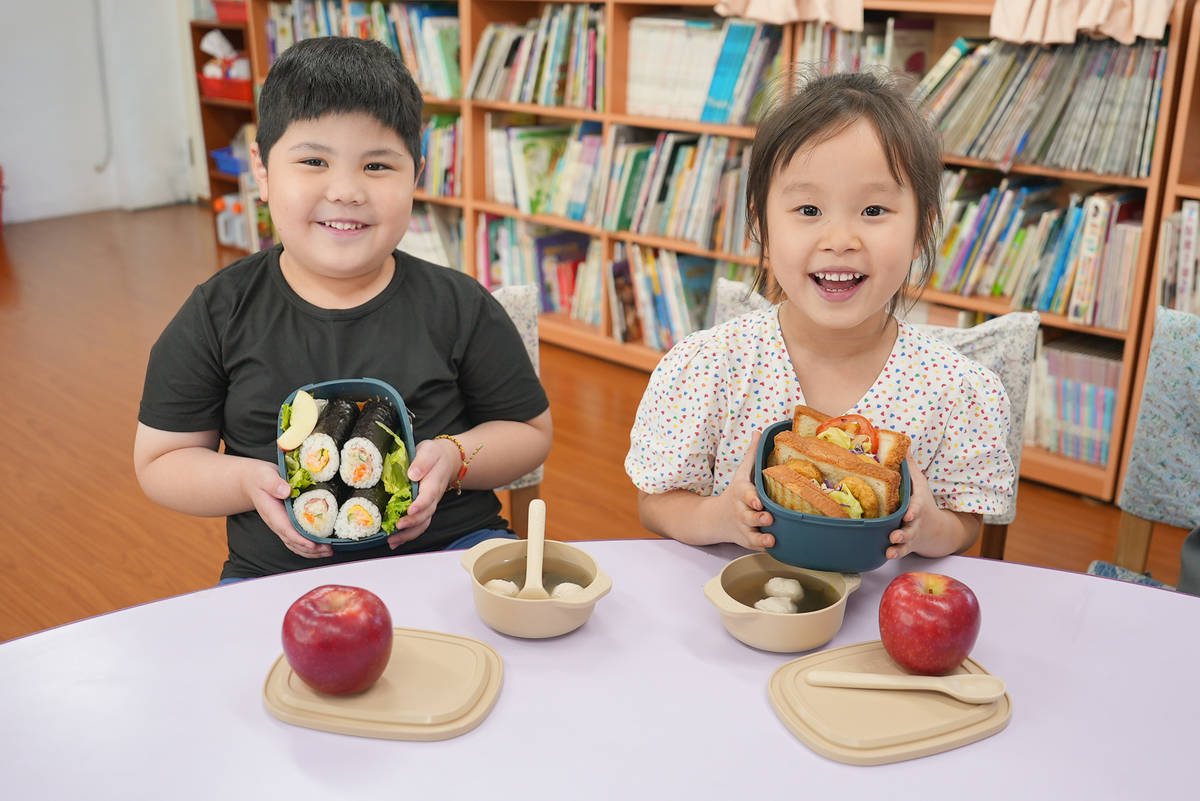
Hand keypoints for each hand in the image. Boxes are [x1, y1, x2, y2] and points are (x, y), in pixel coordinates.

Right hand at [244, 460, 331, 558]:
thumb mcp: (265, 476)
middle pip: (294, 542)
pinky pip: (298, 539)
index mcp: (272, 513)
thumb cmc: (260, 478)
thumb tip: (286, 491)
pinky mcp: (288, 524)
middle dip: (311, 549)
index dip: (300, 539)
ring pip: (296, 544)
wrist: (253, 482)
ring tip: (329, 551)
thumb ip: (274, 484)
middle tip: (329, 549)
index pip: (286, 530)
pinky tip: (322, 546)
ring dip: (312, 551)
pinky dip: (310, 546)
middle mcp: (277, 523)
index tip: (313, 544)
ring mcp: (283, 525)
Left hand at [386, 436, 458, 547]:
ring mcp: (429, 506)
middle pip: (426, 514)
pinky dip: (407, 536)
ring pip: (422, 524)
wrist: (446, 460)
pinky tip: (394, 542)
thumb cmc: (434, 455)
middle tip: (397, 527)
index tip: (410, 510)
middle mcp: (433, 498)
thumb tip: (413, 473)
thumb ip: (422, 462)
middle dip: (412, 523)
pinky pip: (418, 526)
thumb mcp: (429, 451)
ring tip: (392, 540)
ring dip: (408, 534)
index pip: (429, 496)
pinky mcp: (423, 510)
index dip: (420, 504)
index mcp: (433, 482)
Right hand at [725, 430, 775, 550]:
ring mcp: (743, 527)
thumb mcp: (742, 473)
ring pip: (751, 533)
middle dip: (757, 517)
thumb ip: (752, 454)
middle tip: (768, 517)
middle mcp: (741, 510)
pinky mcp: (746, 540)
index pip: (745, 494)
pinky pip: (754, 545)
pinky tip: (774, 547)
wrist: (716, 518)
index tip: (758, 501)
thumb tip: (759, 431)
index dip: (751, 498)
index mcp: (741, 493)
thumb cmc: (736, 492)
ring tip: (771, 537)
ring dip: (761, 536)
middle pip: (748, 515)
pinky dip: (762, 547)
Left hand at [887, 458, 963, 559]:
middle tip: (895, 534)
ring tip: (890, 548)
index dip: (912, 510)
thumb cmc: (923, 503)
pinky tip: (885, 556)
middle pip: (911, 527)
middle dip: (904, 531)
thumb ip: (910, 466)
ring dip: (898, 546)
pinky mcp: (907, 545)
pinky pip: (900, 551)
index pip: (916, 507)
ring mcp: (912, 535)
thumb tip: (901, 443)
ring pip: (905, 542)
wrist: (938, 531)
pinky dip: (894, 554)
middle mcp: (915, 522)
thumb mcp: (920, 484)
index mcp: (917, 506)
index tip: (908, 513)